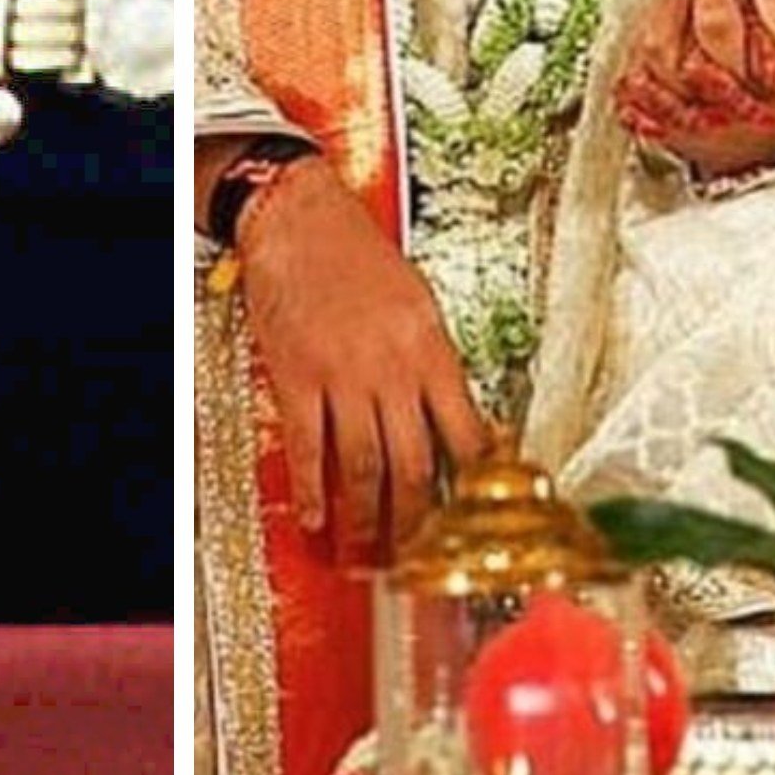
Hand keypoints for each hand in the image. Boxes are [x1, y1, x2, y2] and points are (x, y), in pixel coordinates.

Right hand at [234, 159, 488, 557]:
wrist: (301, 220)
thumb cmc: (361, 255)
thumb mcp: (421, 304)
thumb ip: (437, 366)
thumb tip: (462, 423)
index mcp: (431, 349)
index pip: (466, 433)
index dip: (473, 483)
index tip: (477, 516)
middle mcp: (392, 368)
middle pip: (414, 465)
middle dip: (418, 521)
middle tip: (420, 555)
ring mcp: (341, 375)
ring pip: (363, 466)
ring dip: (368, 518)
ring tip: (370, 550)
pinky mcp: (297, 377)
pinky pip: (309, 447)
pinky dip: (312, 490)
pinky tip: (316, 518)